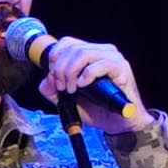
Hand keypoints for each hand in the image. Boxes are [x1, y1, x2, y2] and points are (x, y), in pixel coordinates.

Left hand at [34, 35, 154, 133]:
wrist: (119, 123)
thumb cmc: (98, 109)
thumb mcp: (68, 100)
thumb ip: (52, 90)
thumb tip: (46, 82)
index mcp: (89, 54)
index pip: (67, 43)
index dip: (55, 56)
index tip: (51, 76)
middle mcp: (101, 51)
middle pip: (73, 49)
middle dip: (60, 69)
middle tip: (61, 87)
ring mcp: (112, 58)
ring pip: (84, 53)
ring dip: (71, 71)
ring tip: (71, 89)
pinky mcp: (121, 68)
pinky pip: (101, 64)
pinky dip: (87, 74)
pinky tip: (82, 85)